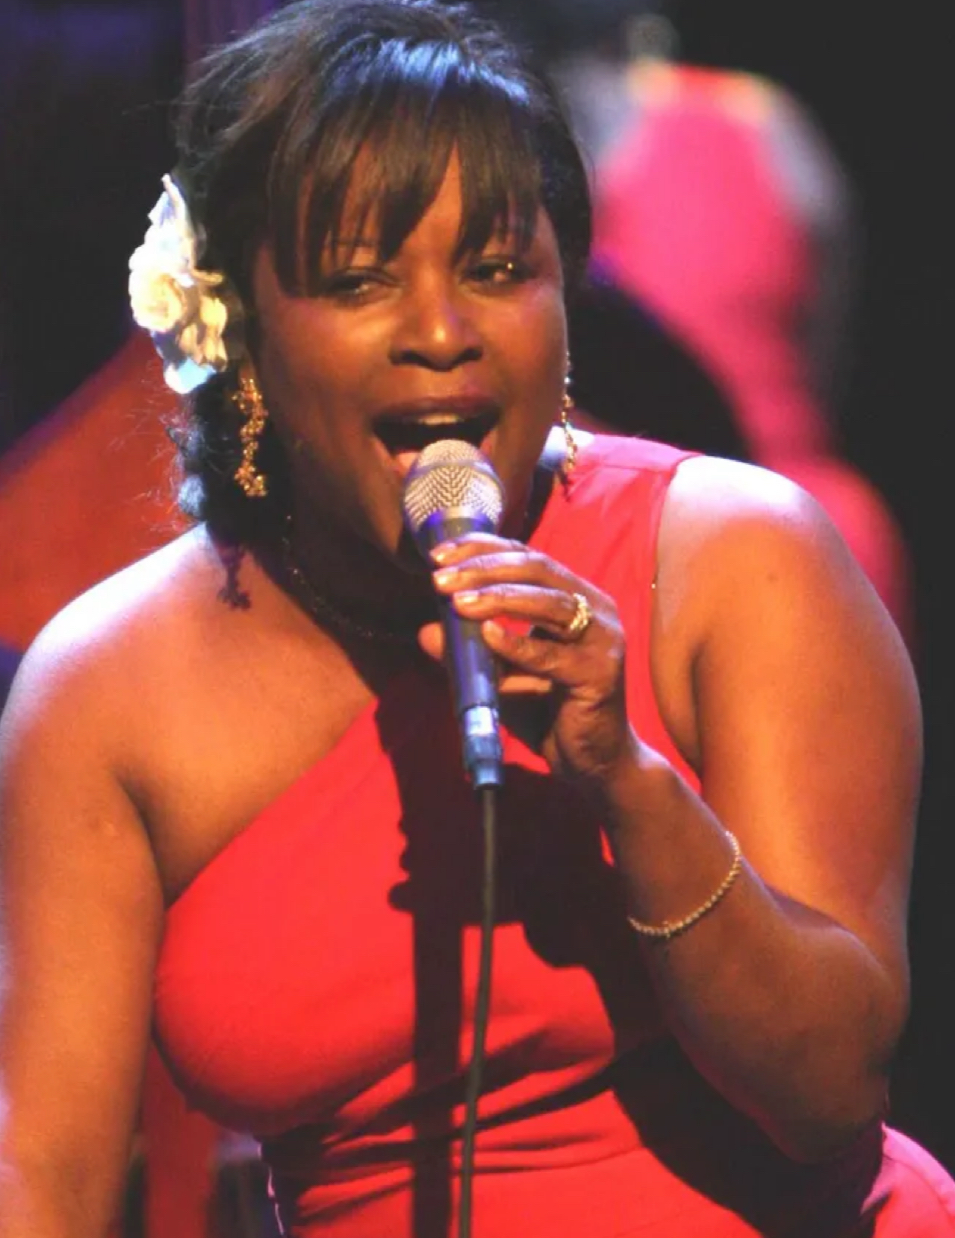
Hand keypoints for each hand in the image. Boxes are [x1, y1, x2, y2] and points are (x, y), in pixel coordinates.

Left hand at [418, 533, 636, 787]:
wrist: (591, 762)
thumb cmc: (547, 711)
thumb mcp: (498, 676)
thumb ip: (468, 653)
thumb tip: (426, 632)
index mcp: (574, 596)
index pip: (526, 556)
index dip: (482, 548)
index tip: (438, 555)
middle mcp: (594, 608)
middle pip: (538, 569)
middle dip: (484, 569)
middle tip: (441, 579)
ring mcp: (602, 639)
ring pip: (549, 603)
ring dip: (499, 597)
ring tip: (458, 602)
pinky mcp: (600, 674)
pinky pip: (553, 655)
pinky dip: (518, 643)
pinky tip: (487, 635)